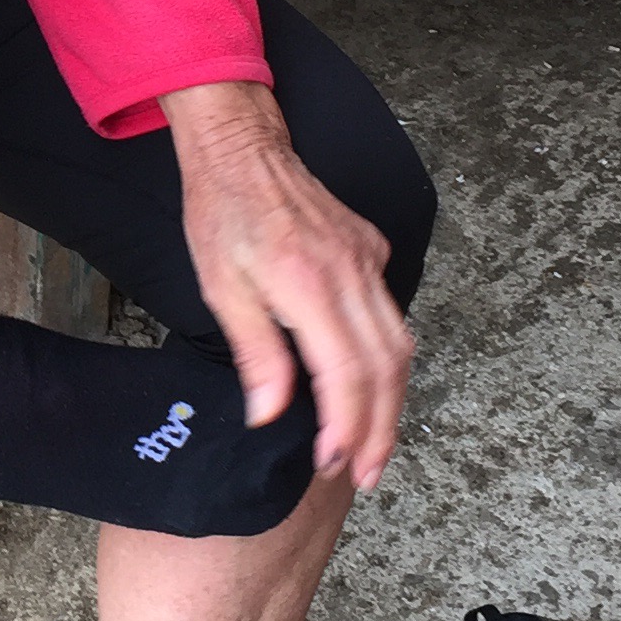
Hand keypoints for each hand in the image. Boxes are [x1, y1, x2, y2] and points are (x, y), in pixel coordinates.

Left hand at [160, 80, 412, 491]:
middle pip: (387, 367)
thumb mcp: (221, 288)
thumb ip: (255, 353)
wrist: (242, 147)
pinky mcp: (372, 251)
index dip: (346, 425)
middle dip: (381, 429)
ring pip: (399, 344)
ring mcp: (367, 260)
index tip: (333, 462)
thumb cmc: (221, 213)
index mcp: (308, 283)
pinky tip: (371, 387)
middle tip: (367, 473)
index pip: (346, 372)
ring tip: (375, 446)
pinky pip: (391, 315)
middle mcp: (350, 272)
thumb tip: (270, 415)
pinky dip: (388, 360)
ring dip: (392, 401)